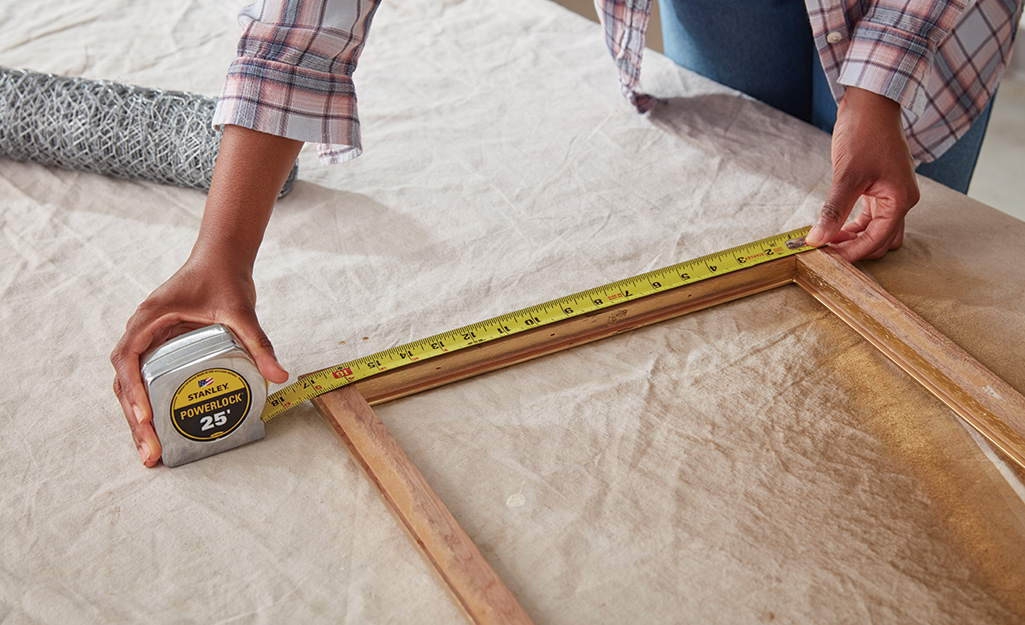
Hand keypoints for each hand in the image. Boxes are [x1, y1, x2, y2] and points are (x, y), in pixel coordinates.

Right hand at [110, 259, 288, 466]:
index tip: (144, 416)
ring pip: (131, 386)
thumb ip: (258, 343)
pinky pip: (146, 382)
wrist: (221, 259)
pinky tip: (159, 433)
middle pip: (125, 382)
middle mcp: (141, 332)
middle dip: (135, 420)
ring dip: (137, 420)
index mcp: (149, 318)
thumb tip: (280, 376)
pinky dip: (147, 407)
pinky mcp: (160, 350)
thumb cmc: (224, 278)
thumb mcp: (242, 311)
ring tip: (151, 453)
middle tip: (150, 453)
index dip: (134, 390)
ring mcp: (148, 342)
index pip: (129, 359)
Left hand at [805, 87, 919, 261]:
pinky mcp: (880, 187)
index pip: (876, 240)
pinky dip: (853, 225)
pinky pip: (870, 216)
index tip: (825, 259)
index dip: (851, 253)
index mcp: (900, 200)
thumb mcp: (847, 176)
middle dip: (854, 249)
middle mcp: (901, 200)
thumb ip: (833, 211)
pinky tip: (833, 225)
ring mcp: (891, 193)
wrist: (871, 102)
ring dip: (853, 238)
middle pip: (880, 241)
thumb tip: (817, 238)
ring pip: (876, 230)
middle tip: (824, 251)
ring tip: (825, 240)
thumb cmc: (865, 132)